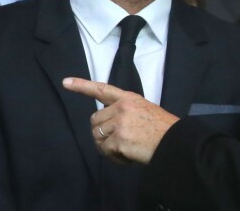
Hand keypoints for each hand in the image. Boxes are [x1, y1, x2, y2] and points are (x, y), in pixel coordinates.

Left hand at [63, 77, 178, 163]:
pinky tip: (127, 156)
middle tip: (117, 141)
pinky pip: (105, 151)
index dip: (82, 85)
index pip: (101, 89)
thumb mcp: (144, 109)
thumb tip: (106, 124)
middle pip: (95, 120)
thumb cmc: (162, 128)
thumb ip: (124, 111)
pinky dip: (114, 157)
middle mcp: (121, 108)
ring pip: (98, 136)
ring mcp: (119, 124)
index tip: (65, 82)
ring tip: (123, 149)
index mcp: (128, 98)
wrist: (174, 142)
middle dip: (102, 131)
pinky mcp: (119, 141)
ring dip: (107, 146)